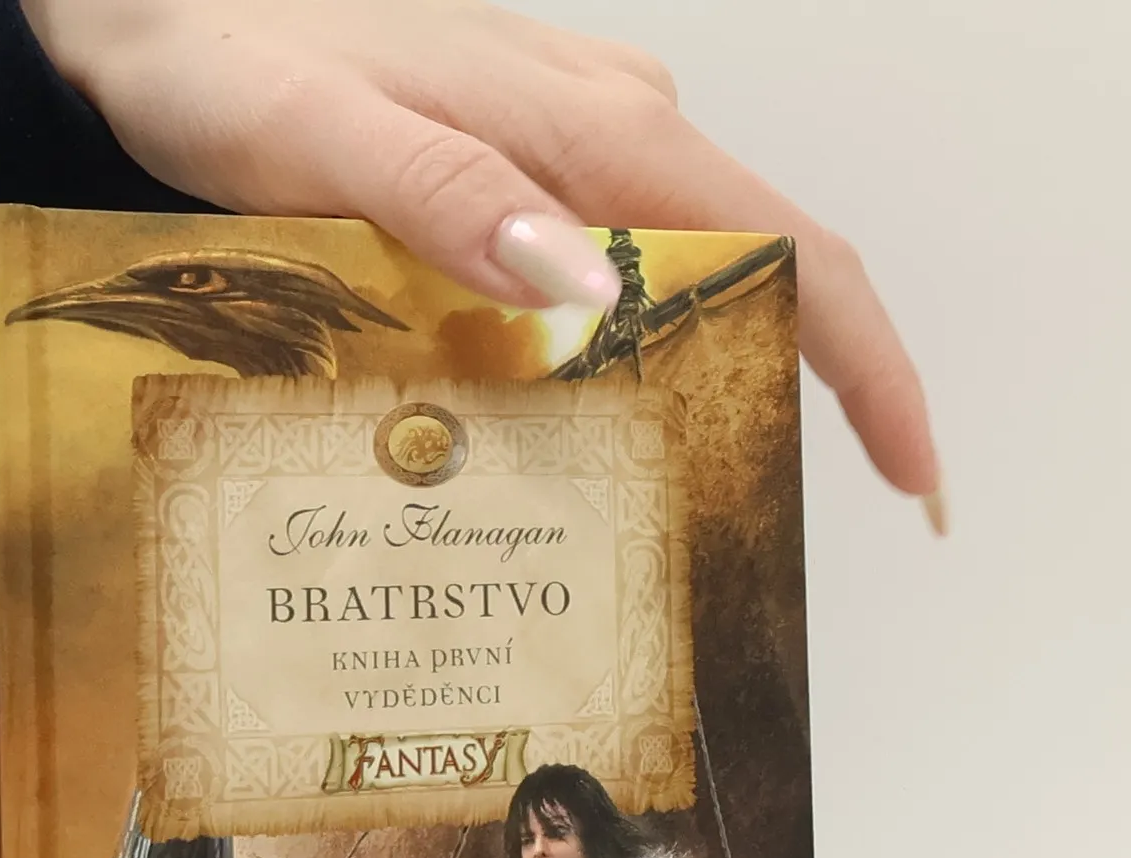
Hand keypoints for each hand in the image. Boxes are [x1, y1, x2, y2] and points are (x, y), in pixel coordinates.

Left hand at [24, 0, 940, 511]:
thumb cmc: (218, 49)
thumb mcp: (314, 132)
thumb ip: (445, 193)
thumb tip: (582, 282)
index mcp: (588, 121)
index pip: (788, 244)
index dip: (867, 365)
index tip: (912, 469)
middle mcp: (600, 125)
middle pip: (754, 271)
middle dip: (785, 400)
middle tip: (746, 536)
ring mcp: (560, 142)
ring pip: (675, 278)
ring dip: (688, 385)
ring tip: (652, 506)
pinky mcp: (513, 165)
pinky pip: (605, 267)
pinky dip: (611, 352)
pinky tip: (564, 417)